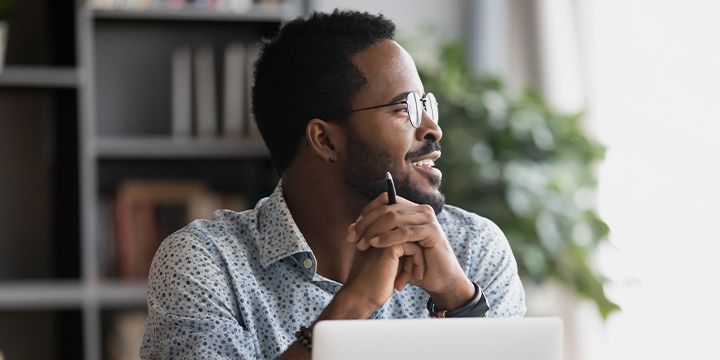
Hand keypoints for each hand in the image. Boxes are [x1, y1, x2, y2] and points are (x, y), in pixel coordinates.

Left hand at [347, 193, 473, 309]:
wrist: (438, 280)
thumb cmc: (413, 264)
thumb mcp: (390, 247)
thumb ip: (373, 235)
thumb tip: (349, 226)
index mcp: (411, 209)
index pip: (384, 199)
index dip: (366, 213)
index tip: (353, 230)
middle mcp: (420, 209)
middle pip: (386, 208)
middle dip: (366, 224)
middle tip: (353, 239)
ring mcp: (428, 218)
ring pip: (393, 217)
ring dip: (373, 230)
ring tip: (362, 245)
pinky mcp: (432, 231)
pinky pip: (405, 231)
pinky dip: (388, 237)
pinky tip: (376, 244)